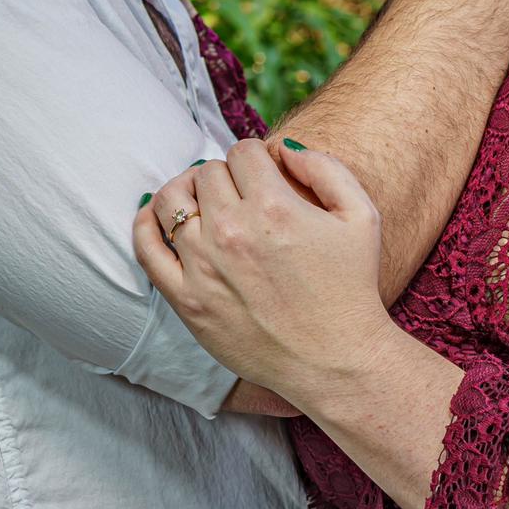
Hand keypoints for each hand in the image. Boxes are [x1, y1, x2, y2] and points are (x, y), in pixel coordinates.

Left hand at [134, 139, 391, 406]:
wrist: (335, 360)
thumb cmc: (351, 287)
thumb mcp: (361, 216)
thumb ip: (325, 167)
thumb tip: (282, 147)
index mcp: (275, 206)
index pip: (243, 151)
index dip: (256, 158)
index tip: (264, 177)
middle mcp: (233, 231)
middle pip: (208, 172)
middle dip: (226, 176)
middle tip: (241, 197)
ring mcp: (204, 266)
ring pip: (172, 199)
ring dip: (187, 192)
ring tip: (204, 203)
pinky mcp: (186, 300)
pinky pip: (146, 246)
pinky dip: (146, 223)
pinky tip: (158, 218)